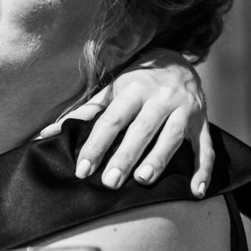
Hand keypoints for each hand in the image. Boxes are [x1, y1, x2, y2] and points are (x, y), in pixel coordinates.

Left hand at [38, 49, 212, 195]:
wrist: (177, 59)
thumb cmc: (136, 82)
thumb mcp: (111, 92)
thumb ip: (82, 114)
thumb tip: (44, 135)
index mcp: (134, 89)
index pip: (112, 120)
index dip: (96, 145)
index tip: (83, 169)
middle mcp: (161, 97)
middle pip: (142, 129)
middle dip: (126, 156)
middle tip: (110, 182)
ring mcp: (186, 109)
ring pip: (173, 136)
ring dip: (160, 158)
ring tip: (144, 180)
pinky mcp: (203, 122)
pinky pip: (206, 147)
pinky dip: (203, 169)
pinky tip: (196, 191)